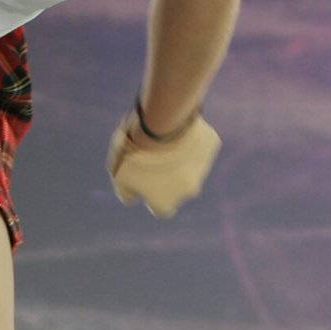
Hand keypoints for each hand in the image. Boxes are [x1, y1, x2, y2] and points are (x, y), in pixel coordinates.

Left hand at [106, 110, 221, 217]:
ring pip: (190, 165)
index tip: (144, 180)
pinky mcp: (212, 146)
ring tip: (163, 137)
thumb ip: (126, 191)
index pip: (159, 208)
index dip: (152, 195)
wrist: (160, 121)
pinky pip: (200, 143)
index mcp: (164, 203)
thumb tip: (131, 198)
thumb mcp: (119, 173)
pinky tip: (178, 125)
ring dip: (179, 156)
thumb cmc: (135, 150)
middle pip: (178, 187)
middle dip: (168, 175)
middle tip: (153, 155)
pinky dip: (191, 138)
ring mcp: (203, 169)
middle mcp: (188, 192)